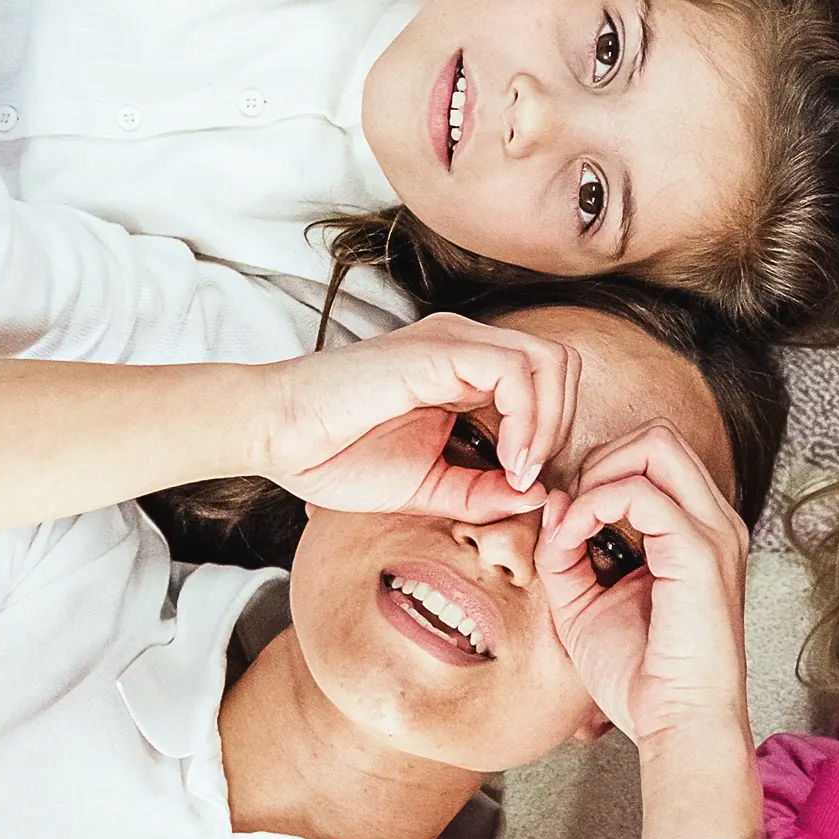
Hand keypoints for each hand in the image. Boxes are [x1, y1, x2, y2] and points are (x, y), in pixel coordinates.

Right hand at [251, 314, 582, 520]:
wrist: (276, 436)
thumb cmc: (337, 455)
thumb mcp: (429, 486)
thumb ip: (483, 492)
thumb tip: (540, 496)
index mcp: (465, 371)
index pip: (547, 383)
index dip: (551, 436)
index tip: (522, 486)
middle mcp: (466, 346)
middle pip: (560, 365)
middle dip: (561, 427)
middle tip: (526, 476)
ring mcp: (454, 342)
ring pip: (549, 361)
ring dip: (549, 424)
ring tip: (516, 470)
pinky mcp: (439, 350)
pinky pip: (516, 368)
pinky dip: (528, 418)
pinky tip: (505, 458)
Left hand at [542, 424, 750, 749]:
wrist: (678, 723)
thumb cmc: (643, 676)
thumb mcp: (584, 604)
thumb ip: (566, 551)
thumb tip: (558, 502)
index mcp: (696, 531)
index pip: (651, 459)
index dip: (598, 476)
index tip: (564, 524)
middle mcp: (714, 521)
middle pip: (658, 436)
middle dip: (601, 460)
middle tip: (570, 513)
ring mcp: (712, 531)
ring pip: (655, 445)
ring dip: (598, 476)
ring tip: (573, 527)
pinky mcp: (700, 550)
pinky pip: (639, 491)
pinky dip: (594, 505)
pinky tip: (575, 541)